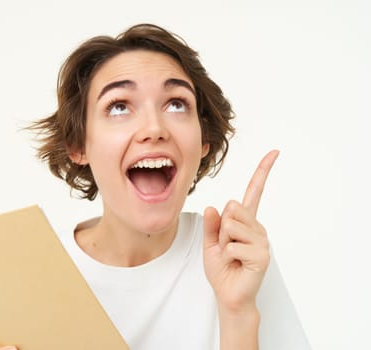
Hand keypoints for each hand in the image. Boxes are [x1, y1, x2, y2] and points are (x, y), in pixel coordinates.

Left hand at [203, 150, 278, 312]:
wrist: (228, 294)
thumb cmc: (222, 268)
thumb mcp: (209, 243)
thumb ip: (212, 225)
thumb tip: (214, 207)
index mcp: (245, 221)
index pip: (254, 192)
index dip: (263, 171)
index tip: (274, 152)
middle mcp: (256, 227)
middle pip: (232, 208)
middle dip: (221, 228)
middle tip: (225, 246)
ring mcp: (261, 240)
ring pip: (231, 225)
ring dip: (223, 242)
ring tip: (230, 255)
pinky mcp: (262, 254)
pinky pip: (233, 245)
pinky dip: (227, 254)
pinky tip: (235, 263)